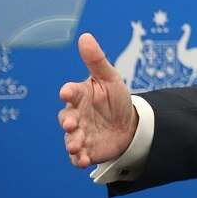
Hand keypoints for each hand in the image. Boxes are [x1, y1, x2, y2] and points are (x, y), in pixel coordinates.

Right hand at [58, 33, 137, 167]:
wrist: (129, 125)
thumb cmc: (115, 98)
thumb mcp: (110, 78)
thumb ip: (96, 60)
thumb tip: (85, 37)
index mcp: (80, 96)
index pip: (71, 92)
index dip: (69, 92)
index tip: (67, 92)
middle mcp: (76, 115)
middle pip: (67, 118)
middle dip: (68, 122)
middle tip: (72, 124)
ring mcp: (80, 134)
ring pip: (71, 139)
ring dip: (72, 142)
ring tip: (75, 145)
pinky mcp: (86, 150)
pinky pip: (78, 156)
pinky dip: (78, 159)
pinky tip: (83, 160)